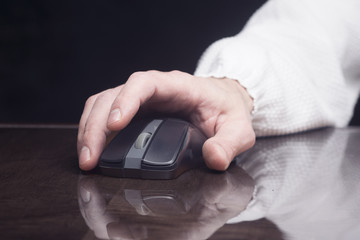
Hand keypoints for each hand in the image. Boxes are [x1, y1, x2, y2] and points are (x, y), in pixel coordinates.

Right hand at [77, 70, 254, 170]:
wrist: (224, 103)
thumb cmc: (228, 110)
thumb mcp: (238, 129)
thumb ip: (229, 143)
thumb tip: (214, 158)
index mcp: (177, 86)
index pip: (144, 83)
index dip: (126, 100)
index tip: (115, 124)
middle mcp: (154, 90)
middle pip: (113, 95)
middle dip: (96, 125)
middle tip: (91, 157)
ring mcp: (141, 100)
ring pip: (102, 103)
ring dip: (89, 129)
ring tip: (86, 158)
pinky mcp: (135, 112)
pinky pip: (106, 113)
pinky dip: (93, 130)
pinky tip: (92, 150)